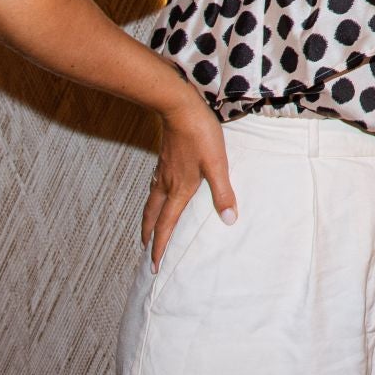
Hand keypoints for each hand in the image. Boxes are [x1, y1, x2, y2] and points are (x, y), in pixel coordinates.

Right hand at [140, 95, 233, 269]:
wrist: (179, 108)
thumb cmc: (201, 135)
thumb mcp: (217, 165)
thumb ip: (223, 193)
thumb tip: (228, 220)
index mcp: (179, 190)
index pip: (166, 225)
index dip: (160, 247)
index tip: (153, 266)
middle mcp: (166, 184)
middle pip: (152, 217)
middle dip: (149, 237)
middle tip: (146, 252)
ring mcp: (162, 171)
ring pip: (151, 202)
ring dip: (149, 219)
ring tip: (149, 229)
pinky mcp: (163, 160)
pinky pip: (154, 188)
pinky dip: (153, 200)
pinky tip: (159, 195)